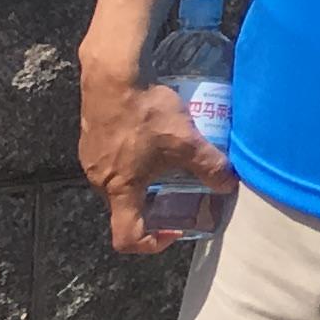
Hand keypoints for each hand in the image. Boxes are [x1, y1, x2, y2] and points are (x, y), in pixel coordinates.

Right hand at [77, 40, 232, 257]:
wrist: (112, 75)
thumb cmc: (146, 113)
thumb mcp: (186, 141)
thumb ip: (210, 166)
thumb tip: (229, 184)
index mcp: (120, 190)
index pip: (126, 238)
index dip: (151, 243)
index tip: (173, 228)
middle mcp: (99, 181)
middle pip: (126, 208)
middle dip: (153, 204)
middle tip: (180, 187)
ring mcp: (91, 159)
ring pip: (120, 182)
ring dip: (144, 179)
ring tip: (169, 157)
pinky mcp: (90, 139)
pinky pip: (113, 160)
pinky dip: (132, 159)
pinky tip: (150, 136)